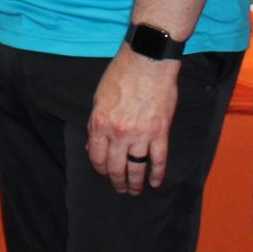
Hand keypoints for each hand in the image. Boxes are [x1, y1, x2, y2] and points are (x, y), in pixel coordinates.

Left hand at [87, 47, 179, 194]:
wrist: (147, 61)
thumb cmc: (121, 75)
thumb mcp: (99, 98)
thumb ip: (95, 123)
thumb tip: (92, 145)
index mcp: (100, 124)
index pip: (96, 157)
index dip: (100, 168)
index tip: (104, 173)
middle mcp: (118, 133)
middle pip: (116, 167)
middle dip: (116, 181)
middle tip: (120, 188)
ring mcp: (140, 135)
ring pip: (136, 167)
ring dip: (135, 183)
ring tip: (135, 190)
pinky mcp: (160, 133)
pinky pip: (158, 160)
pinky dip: (157, 174)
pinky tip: (155, 182)